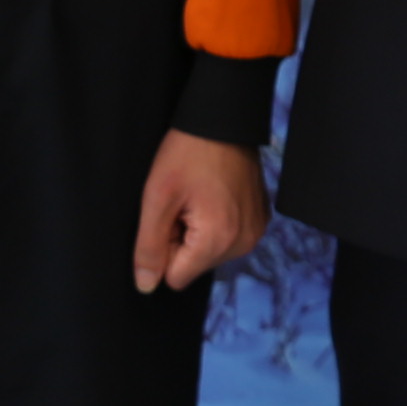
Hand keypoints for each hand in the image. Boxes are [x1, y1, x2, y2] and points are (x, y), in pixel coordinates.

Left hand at [130, 129, 267, 295]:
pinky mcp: (260, 219)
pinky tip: (214, 194)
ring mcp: (255, 231)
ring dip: (199, 231)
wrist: (224, 119)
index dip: (165, 247)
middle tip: (184, 200)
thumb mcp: (157, 198)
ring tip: (199, 195)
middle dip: (183, 239)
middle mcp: (243, 243)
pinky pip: (228, 238)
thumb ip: (149, 247)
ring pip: (210, 253)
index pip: (175, 276)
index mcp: (217, 240)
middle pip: (194, 265)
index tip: (172, 214)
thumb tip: (146, 286)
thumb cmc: (188, 153)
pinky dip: (217, 222)